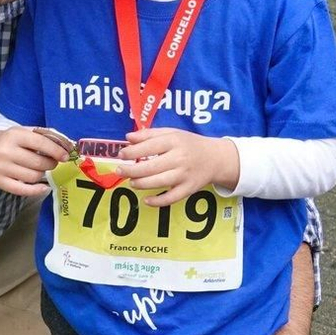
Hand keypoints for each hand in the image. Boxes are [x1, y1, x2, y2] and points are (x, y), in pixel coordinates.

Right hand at [0, 126, 68, 196]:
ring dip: (43, 175)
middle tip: (52, 162)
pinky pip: (23, 190)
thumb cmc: (13, 141)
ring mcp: (1, 168)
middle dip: (51, 164)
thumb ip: (44, 137)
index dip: (56, 151)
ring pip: (33, 177)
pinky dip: (37, 190)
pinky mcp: (0, 181)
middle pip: (39, 163)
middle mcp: (6, 151)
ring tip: (41, 169)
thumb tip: (66, 147)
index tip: (65, 156)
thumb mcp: (25, 132)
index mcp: (14, 135)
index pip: (41, 143)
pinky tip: (44, 187)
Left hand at [117, 128, 237, 205]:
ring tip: (132, 182)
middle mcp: (180, 158)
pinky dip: (157, 201)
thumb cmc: (189, 144)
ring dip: (141, 184)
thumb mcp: (172, 133)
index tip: (121, 154)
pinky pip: (171, 198)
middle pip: (151, 166)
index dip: (132, 152)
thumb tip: (128, 137)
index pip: (149, 147)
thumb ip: (149, 134)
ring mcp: (185, 175)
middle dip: (132, 170)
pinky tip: (146, 200)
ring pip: (159, 182)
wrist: (215, 158)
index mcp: (174, 141)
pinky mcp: (189, 189)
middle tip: (120, 171)